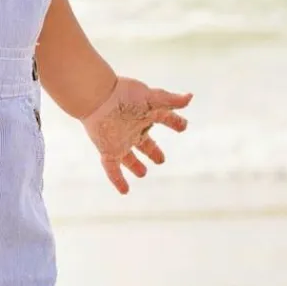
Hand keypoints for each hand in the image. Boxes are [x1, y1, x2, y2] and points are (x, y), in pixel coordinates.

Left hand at [79, 76, 191, 194]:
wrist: (97, 97)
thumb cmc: (124, 94)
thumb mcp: (152, 97)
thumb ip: (171, 101)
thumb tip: (190, 97)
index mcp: (145, 114)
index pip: (165, 119)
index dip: (175, 122)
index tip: (183, 126)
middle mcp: (133, 128)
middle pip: (145, 143)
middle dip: (153, 151)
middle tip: (161, 160)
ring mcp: (120, 140)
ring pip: (128, 156)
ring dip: (135, 165)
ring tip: (142, 173)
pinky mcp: (108, 150)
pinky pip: (113, 168)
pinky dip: (118, 180)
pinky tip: (124, 191)